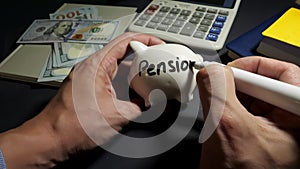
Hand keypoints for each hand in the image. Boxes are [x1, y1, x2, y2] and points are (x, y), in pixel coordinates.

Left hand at [0, 32, 163, 168]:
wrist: (51, 140)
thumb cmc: (72, 126)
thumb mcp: (117, 116)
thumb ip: (140, 108)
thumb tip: (151, 105)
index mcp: (97, 65)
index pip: (125, 41)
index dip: (145, 40)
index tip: (158, 45)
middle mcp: (90, 68)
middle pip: (121, 52)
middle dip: (142, 55)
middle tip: (157, 62)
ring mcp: (87, 77)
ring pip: (116, 66)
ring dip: (133, 70)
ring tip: (149, 76)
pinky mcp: (86, 88)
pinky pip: (109, 77)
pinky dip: (123, 81)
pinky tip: (133, 91)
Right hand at [197, 56, 299, 168]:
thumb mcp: (227, 127)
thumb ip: (217, 89)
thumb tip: (210, 70)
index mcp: (298, 117)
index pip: (283, 72)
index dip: (252, 66)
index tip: (228, 70)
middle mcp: (291, 121)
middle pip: (265, 84)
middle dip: (237, 84)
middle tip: (218, 88)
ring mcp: (276, 128)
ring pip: (253, 97)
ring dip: (230, 97)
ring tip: (219, 109)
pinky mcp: (260, 132)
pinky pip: (245, 110)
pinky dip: (229, 108)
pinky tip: (220, 118)